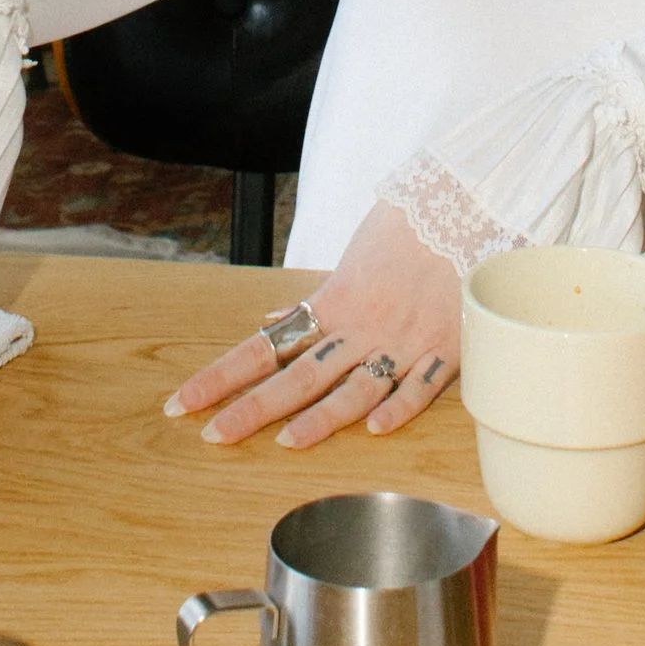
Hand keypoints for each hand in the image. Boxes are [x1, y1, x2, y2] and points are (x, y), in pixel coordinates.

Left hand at [165, 202, 461, 447]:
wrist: (464, 202)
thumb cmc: (404, 230)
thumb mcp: (350, 261)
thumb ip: (313, 302)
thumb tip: (272, 324)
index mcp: (332, 304)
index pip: (263, 348)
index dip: (221, 376)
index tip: (181, 403)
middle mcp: (361, 327)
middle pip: (299, 375)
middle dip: (254, 407)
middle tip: (213, 436)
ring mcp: (404, 340)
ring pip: (356, 385)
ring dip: (321, 416)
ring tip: (284, 442)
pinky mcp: (448, 346)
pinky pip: (423, 382)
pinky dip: (400, 405)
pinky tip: (375, 429)